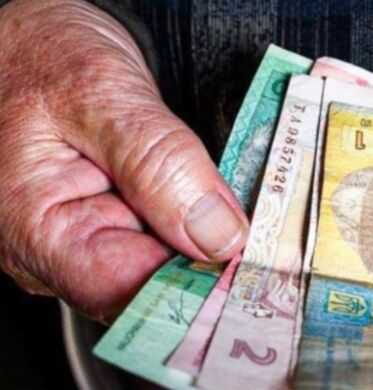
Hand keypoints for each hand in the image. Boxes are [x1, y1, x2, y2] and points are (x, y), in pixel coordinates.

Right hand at [0, 0, 247, 320]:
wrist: (32, 43)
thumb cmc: (43, 57)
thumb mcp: (101, 95)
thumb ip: (160, 165)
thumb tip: (219, 236)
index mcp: (36, 232)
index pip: (131, 293)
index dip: (200, 289)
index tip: (255, 268)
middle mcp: (56, 253)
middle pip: (153, 287)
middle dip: (214, 266)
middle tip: (271, 243)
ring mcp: (85, 241)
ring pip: (166, 266)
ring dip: (213, 245)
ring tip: (254, 221)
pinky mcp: (111, 226)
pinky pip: (165, 241)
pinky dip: (200, 227)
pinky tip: (225, 209)